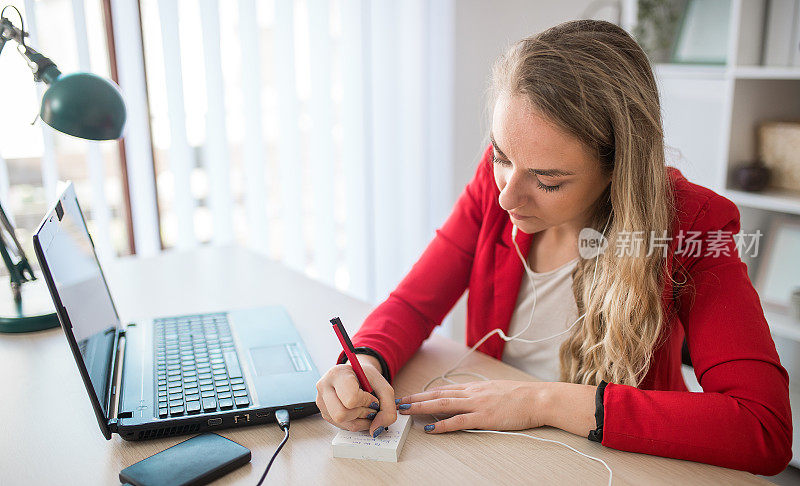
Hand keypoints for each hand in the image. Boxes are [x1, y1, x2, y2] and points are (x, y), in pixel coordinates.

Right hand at [315, 355, 396, 436]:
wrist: (356, 374)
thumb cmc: (367, 378)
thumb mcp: (383, 386)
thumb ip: (388, 408)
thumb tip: (375, 430)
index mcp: (337, 374)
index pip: (350, 398)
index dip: (366, 402)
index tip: (371, 396)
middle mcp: (324, 387)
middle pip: (341, 414)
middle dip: (362, 413)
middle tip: (370, 406)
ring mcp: (321, 401)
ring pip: (342, 423)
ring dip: (361, 420)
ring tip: (366, 409)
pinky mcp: (324, 413)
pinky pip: (342, 426)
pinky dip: (356, 423)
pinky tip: (359, 413)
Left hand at [397, 380, 549, 433]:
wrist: (538, 398)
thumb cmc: (522, 396)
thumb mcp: (497, 389)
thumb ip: (482, 394)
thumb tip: (471, 398)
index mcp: (475, 387)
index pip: (444, 388)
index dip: (426, 392)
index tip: (412, 395)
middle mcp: (472, 393)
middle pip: (438, 394)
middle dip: (417, 398)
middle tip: (400, 401)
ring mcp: (477, 404)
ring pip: (443, 404)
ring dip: (422, 408)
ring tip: (407, 411)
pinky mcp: (484, 417)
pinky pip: (458, 421)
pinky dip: (443, 425)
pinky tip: (431, 429)